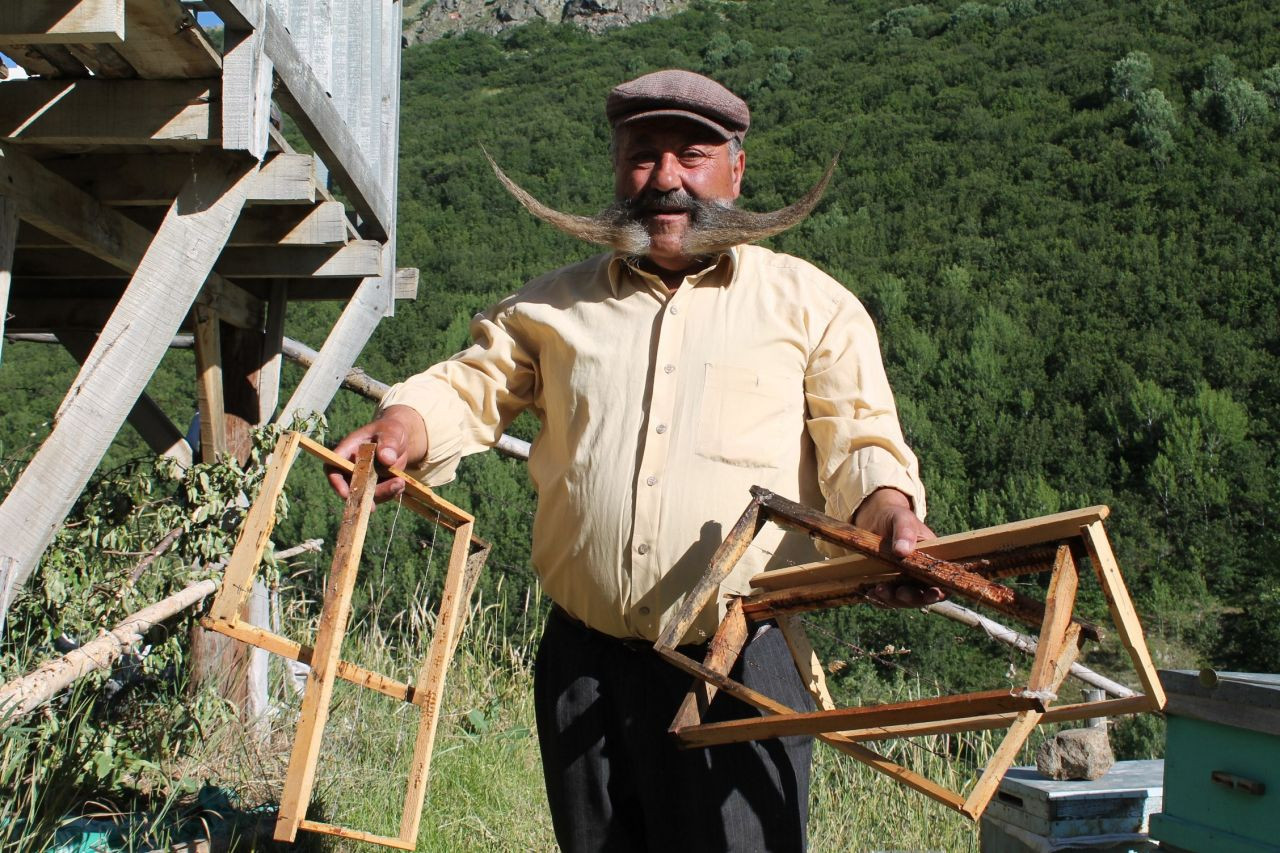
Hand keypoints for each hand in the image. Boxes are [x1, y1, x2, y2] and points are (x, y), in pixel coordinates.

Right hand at [326, 405, 427, 503]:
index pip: (333, 469)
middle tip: (393, 487)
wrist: (398, 439)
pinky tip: (401, 482)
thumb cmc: (390, 431)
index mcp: (347, 451)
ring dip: (384, 493)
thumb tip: (386, 459)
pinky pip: (380, 496)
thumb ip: (389, 442)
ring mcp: (362, 480)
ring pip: (367, 495)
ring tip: (400, 482)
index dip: (336, 483)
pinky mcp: (374, 487)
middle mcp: (351, 468)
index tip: (348, 494)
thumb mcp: (391, 431)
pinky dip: (391, 493)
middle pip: (351, 488)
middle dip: (369, 494)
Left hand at [852, 487, 943, 607]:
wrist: (874, 519)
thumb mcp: (901, 519)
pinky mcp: (888, 584)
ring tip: (879, 591)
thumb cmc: (895, 516)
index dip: (940, 591)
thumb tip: (902, 551)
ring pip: (903, 600)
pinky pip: (886, 598)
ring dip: (893, 600)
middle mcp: (920, 574)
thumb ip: (905, 532)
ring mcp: (903, 581)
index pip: (942, 582)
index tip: (932, 593)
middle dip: (912, 598)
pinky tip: (870, 593)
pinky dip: (879, 599)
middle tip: (900, 593)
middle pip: (922, 596)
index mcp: (932, 560)